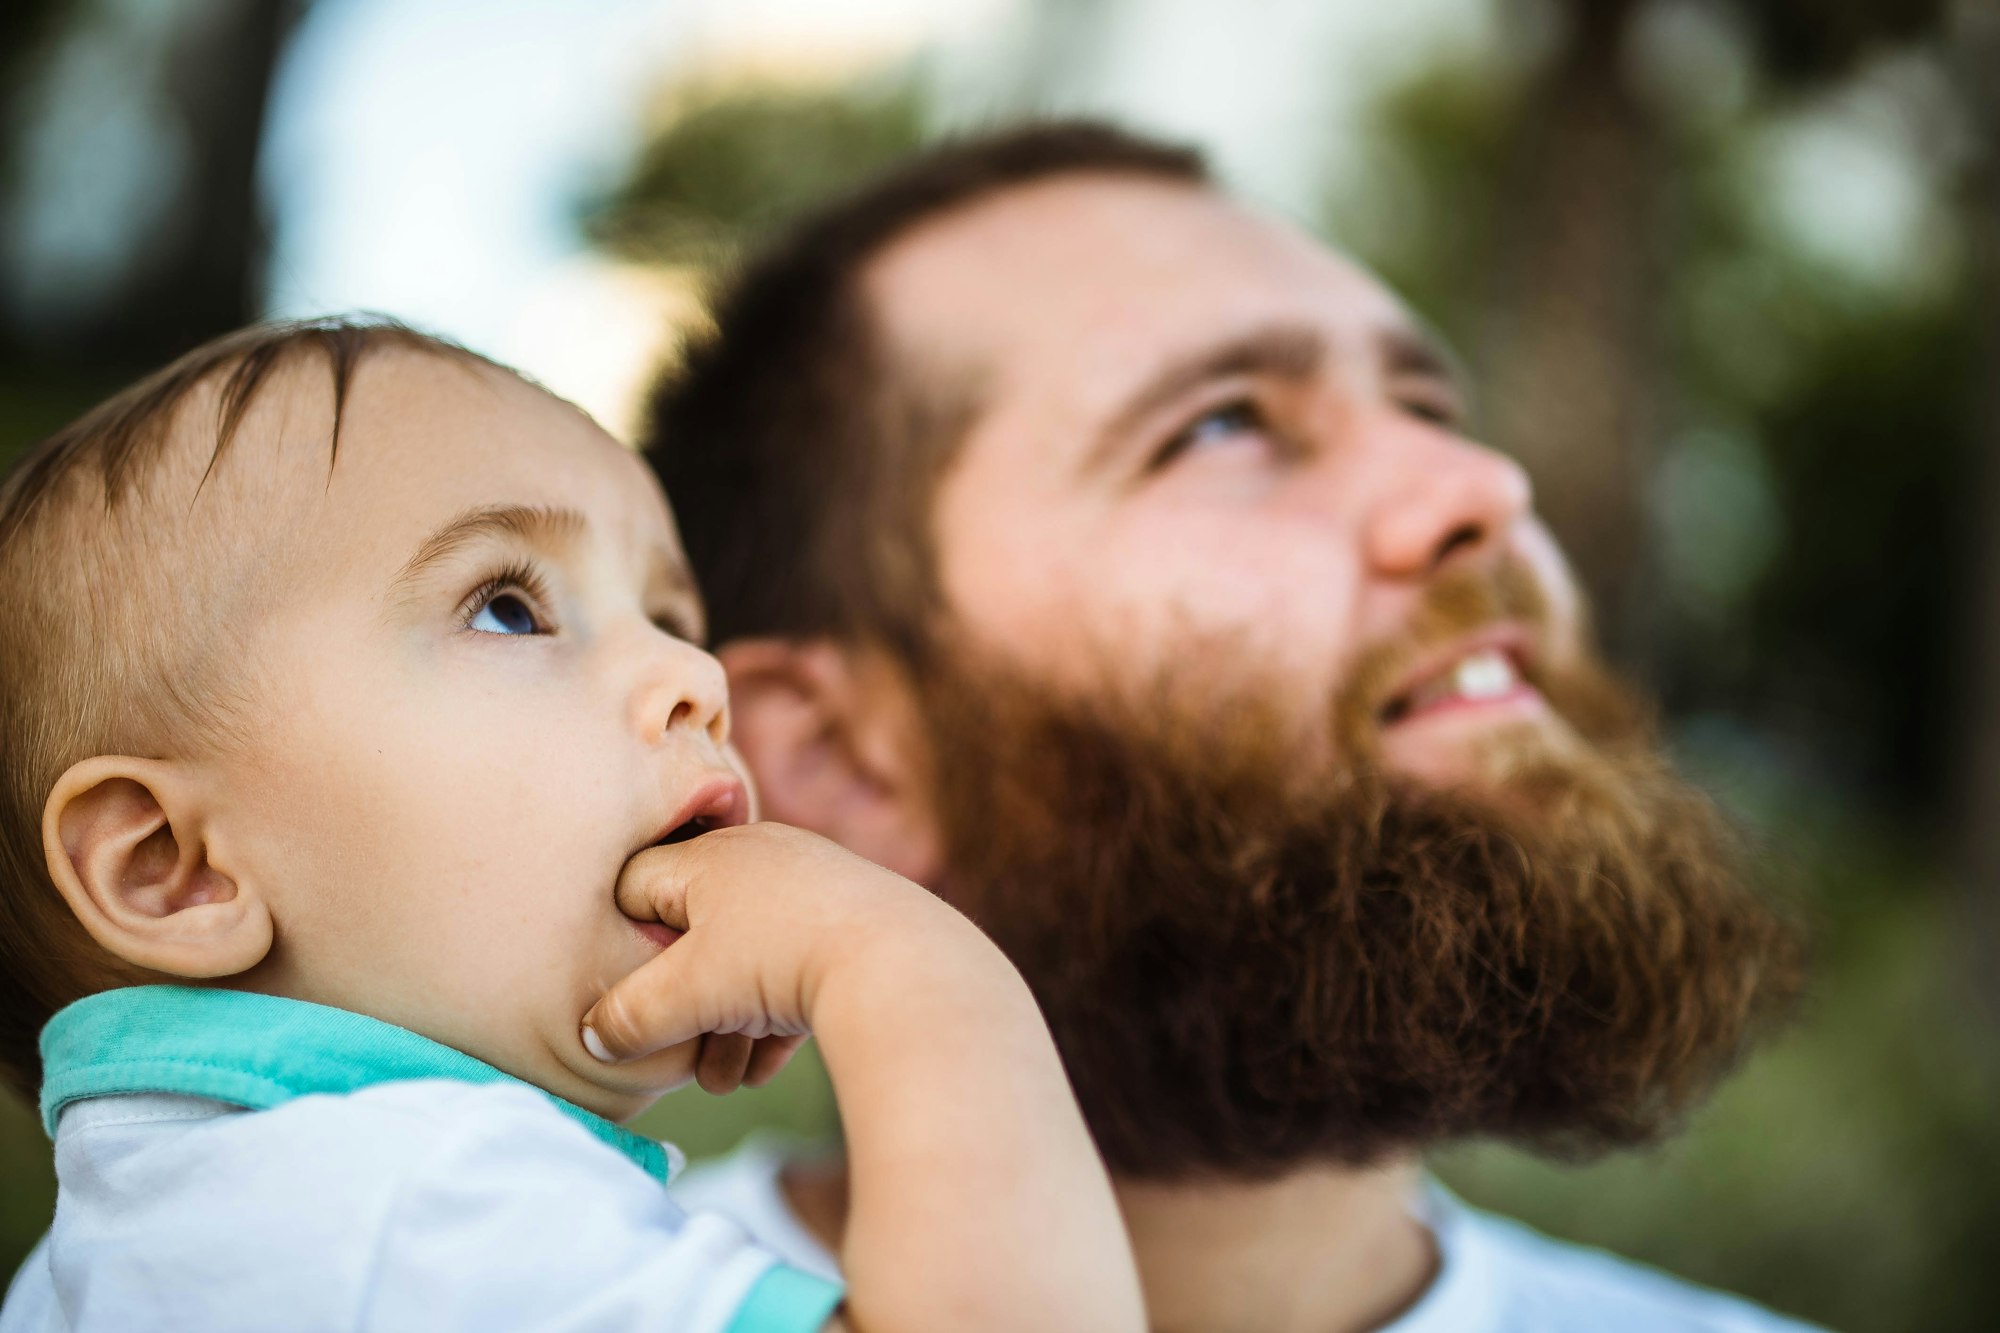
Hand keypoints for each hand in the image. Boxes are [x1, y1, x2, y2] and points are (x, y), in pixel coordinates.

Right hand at [580, 822, 980, 1092]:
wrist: (903, 964)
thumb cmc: (780, 960)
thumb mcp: (686, 994)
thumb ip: (629, 1015)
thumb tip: (594, 1034)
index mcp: (710, 856)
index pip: (636, 887)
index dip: (626, 945)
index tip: (635, 994)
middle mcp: (761, 858)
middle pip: (696, 938)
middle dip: (688, 1009)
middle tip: (688, 1059)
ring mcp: (812, 889)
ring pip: (748, 962)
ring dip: (730, 1027)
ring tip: (731, 1079)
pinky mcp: (852, 925)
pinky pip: (797, 968)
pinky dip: (777, 1018)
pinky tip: (769, 1066)